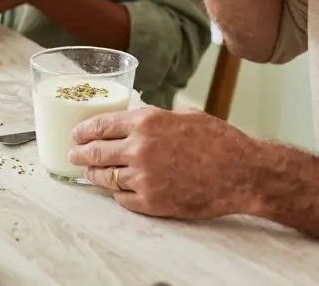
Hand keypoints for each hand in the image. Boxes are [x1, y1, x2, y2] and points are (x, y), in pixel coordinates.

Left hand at [68, 106, 263, 218]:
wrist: (243, 173)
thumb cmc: (219, 141)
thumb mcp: (184, 116)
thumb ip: (154, 117)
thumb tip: (132, 120)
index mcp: (146, 121)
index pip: (100, 125)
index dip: (83, 131)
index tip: (75, 135)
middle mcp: (140, 148)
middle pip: (96, 152)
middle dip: (81, 154)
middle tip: (74, 156)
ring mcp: (144, 177)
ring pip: (106, 178)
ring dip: (94, 175)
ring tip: (90, 174)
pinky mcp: (153, 202)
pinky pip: (123, 198)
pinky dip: (118, 194)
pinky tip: (119, 190)